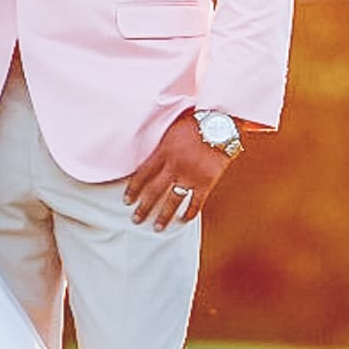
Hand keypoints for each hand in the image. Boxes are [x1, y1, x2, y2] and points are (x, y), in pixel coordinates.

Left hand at [123, 111, 232, 229]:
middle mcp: (174, 166)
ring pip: (173, 200)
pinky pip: (196, 202)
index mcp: (163, 151)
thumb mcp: (172, 128)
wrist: (222, 123)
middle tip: (135, 220)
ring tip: (157, 227)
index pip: (142, 174)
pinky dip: (190, 213)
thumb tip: (148, 151)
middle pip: (154, 191)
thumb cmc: (196, 121)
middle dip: (143, 208)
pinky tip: (183, 220)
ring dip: (164, 216)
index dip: (133, 189)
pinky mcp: (206, 181)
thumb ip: (162, 143)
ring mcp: (190, 175)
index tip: (127, 200)